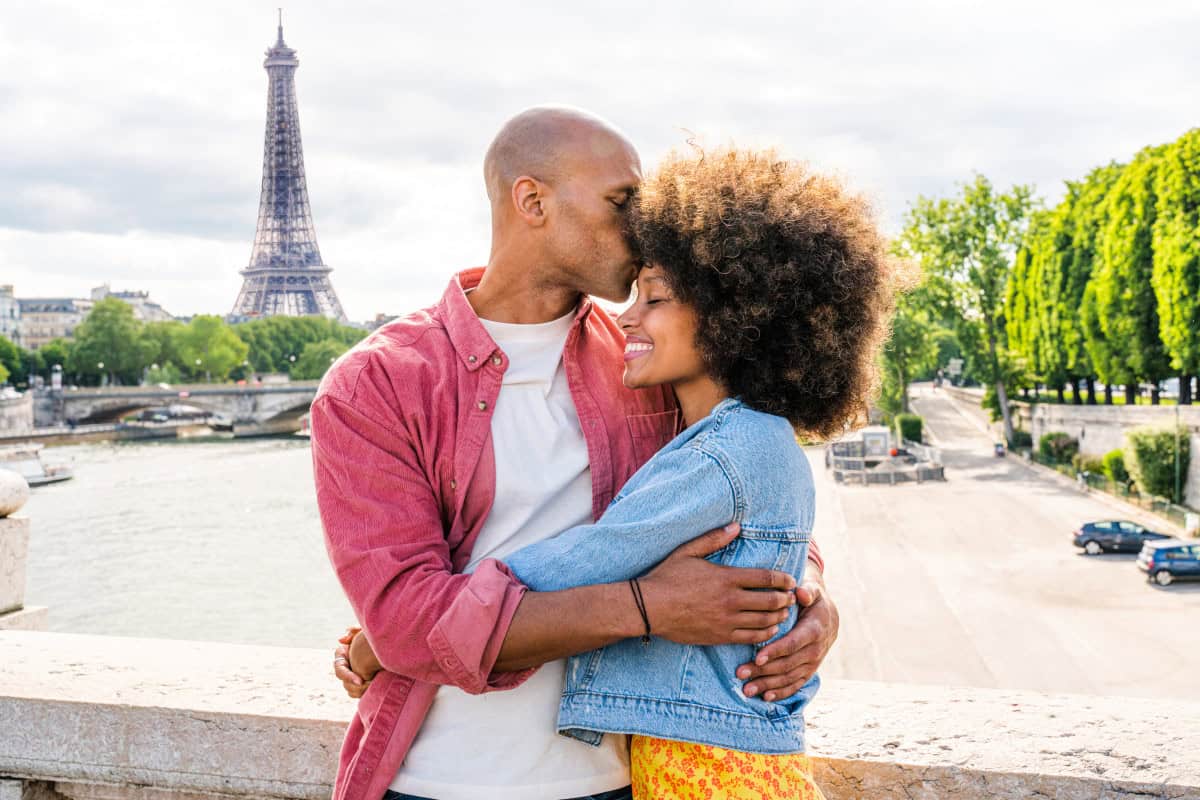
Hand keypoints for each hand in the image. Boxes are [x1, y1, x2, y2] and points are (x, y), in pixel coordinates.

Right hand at [333, 625, 379, 698]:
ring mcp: (352, 676)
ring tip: (372, 690)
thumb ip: (353, 632)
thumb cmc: (374, 636)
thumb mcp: (364, 631)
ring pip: (350, 691)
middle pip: (345, 684)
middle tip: (369, 687)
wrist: (389, 642)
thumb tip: (340, 640)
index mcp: (342, 656)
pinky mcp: (361, 683)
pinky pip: (358, 693)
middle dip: (356, 688)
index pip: (339, 670)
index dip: (348, 677)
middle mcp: (345, 667)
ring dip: (360, 692)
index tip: (360, 681)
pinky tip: (374, 691)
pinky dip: (364, 694)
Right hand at [639, 523, 795, 645]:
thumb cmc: (667, 577)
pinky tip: (769, 630)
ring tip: (783, 613)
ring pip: (764, 622)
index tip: (790, 580)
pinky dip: (765, 634)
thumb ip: (714, 539)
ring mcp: (726, 621)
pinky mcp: (720, 637)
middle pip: (771, 601)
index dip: (783, 580)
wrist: (650, 608)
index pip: (766, 578)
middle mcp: (730, 601)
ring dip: (778, 617)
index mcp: (726, 578)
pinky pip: (751, 638)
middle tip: (791, 597)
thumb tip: (736, 526)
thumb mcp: (688, 551)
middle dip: (785, 599)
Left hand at [736, 568, 838, 701]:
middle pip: (788, 664)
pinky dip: (782, 692)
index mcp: (815, 629)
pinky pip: (796, 684)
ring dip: (768, 685)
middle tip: (741, 673)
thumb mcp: (813, 590)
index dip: (776, 652)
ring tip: (747, 689)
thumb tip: (800, 593)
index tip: (757, 657)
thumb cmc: (813, 599)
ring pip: (790, 677)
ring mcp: (813, 663)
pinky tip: (766, 697)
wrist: (828, 615)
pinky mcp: (809, 671)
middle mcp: (816, 649)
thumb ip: (807, 591)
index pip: (793, 643)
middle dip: (763, 671)